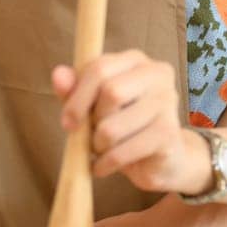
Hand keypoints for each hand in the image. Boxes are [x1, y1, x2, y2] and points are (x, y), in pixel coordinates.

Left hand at [52, 49, 210, 193]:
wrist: (163, 158)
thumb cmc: (123, 124)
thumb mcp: (94, 105)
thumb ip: (75, 89)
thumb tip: (58, 74)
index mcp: (135, 60)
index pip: (99, 68)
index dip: (77, 97)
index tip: (67, 122)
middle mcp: (157, 75)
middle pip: (110, 92)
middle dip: (92, 121)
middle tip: (90, 137)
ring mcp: (167, 103)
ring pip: (113, 127)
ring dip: (98, 145)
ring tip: (101, 150)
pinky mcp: (168, 134)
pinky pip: (124, 151)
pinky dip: (106, 163)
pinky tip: (103, 167)